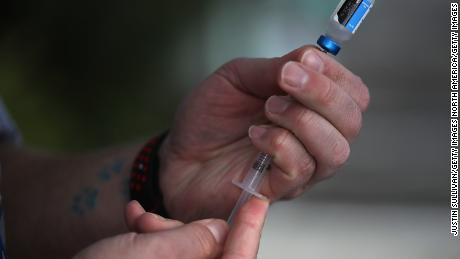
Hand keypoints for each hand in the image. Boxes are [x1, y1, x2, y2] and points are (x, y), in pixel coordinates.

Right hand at [74, 199, 268, 258]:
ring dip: (162, 229)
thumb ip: (190, 243)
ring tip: (135, 220)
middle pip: (210, 253)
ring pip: (187, 249)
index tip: (257, 202)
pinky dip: (153, 235)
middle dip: (184, 229)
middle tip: (155, 219)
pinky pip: (169, 253)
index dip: (250, 230)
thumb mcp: (146, 256)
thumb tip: (221, 230)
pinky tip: (134, 222)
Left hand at [159, 45, 369, 220]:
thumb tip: (309, 59)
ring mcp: (300, 167)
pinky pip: (301, 169)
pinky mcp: (279, 188)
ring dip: (303, 120)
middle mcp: (313, 139)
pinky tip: (254, 135)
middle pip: (351, 121)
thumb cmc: (209, 118)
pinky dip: (279, 144)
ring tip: (268, 108)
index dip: (335, 74)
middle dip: (323, 94)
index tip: (304, 61)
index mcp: (309, 108)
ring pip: (335, 149)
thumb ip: (273, 68)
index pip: (352, 94)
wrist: (178, 156)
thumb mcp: (237, 78)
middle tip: (286, 79)